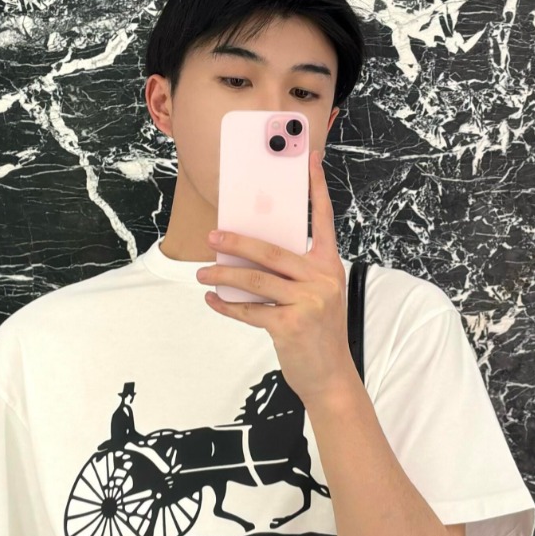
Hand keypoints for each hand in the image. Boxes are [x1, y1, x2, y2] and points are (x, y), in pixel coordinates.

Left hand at [195, 149, 354, 405]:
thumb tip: (249, 257)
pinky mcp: (290, 325)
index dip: (316, 188)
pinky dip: (228, 306)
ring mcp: (307, 301)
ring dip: (224, 276)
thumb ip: (293, 274)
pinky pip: (250, 310)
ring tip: (203, 275)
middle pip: (272, 250)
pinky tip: (213, 301)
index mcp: (329, 265)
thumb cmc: (318, 333)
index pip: (323, 219)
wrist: (331, 376)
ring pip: (256, 280)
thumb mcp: (315, 296)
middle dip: (237, 242)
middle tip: (213, 236)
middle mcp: (321, 278)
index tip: (310, 159)